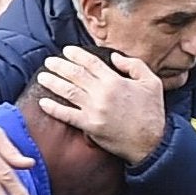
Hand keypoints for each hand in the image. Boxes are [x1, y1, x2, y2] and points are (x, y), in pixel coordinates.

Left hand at [36, 44, 166, 163]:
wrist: (151, 143)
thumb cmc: (152, 113)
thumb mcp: (152, 82)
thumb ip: (133, 65)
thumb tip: (115, 57)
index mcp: (115, 80)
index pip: (91, 62)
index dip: (76, 55)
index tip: (66, 51)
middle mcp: (102, 93)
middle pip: (75, 75)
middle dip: (60, 66)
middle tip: (49, 61)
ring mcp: (94, 110)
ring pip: (68, 92)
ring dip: (53, 82)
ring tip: (43, 77)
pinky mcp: (90, 126)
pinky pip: (67, 115)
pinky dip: (54, 108)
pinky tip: (43, 103)